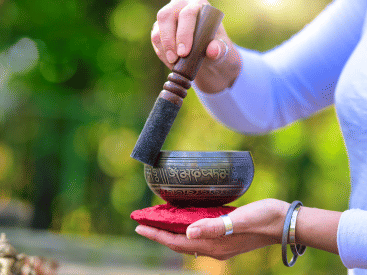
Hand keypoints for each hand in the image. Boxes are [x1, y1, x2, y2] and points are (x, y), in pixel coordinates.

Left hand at [135, 199, 288, 259]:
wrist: (283, 222)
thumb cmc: (262, 219)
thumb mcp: (238, 221)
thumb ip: (214, 227)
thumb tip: (188, 232)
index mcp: (213, 245)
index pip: (177, 241)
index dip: (156, 235)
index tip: (139, 227)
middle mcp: (213, 247)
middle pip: (178, 242)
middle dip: (159, 233)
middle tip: (143, 223)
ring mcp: (220, 243)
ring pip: (187, 239)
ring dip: (171, 230)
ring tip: (158, 221)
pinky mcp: (225, 235)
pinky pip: (198, 234)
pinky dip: (186, 227)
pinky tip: (183, 219)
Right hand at [151, 0, 235, 82]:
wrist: (207, 53)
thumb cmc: (216, 45)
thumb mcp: (222, 48)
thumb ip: (219, 49)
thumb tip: (213, 51)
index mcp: (198, 5)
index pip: (187, 14)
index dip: (184, 33)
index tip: (184, 53)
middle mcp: (180, 6)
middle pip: (166, 17)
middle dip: (169, 41)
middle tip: (175, 60)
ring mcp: (168, 17)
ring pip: (157, 30)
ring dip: (164, 49)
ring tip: (174, 64)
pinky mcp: (160, 28)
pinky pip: (155, 40)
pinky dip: (162, 53)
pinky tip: (171, 63)